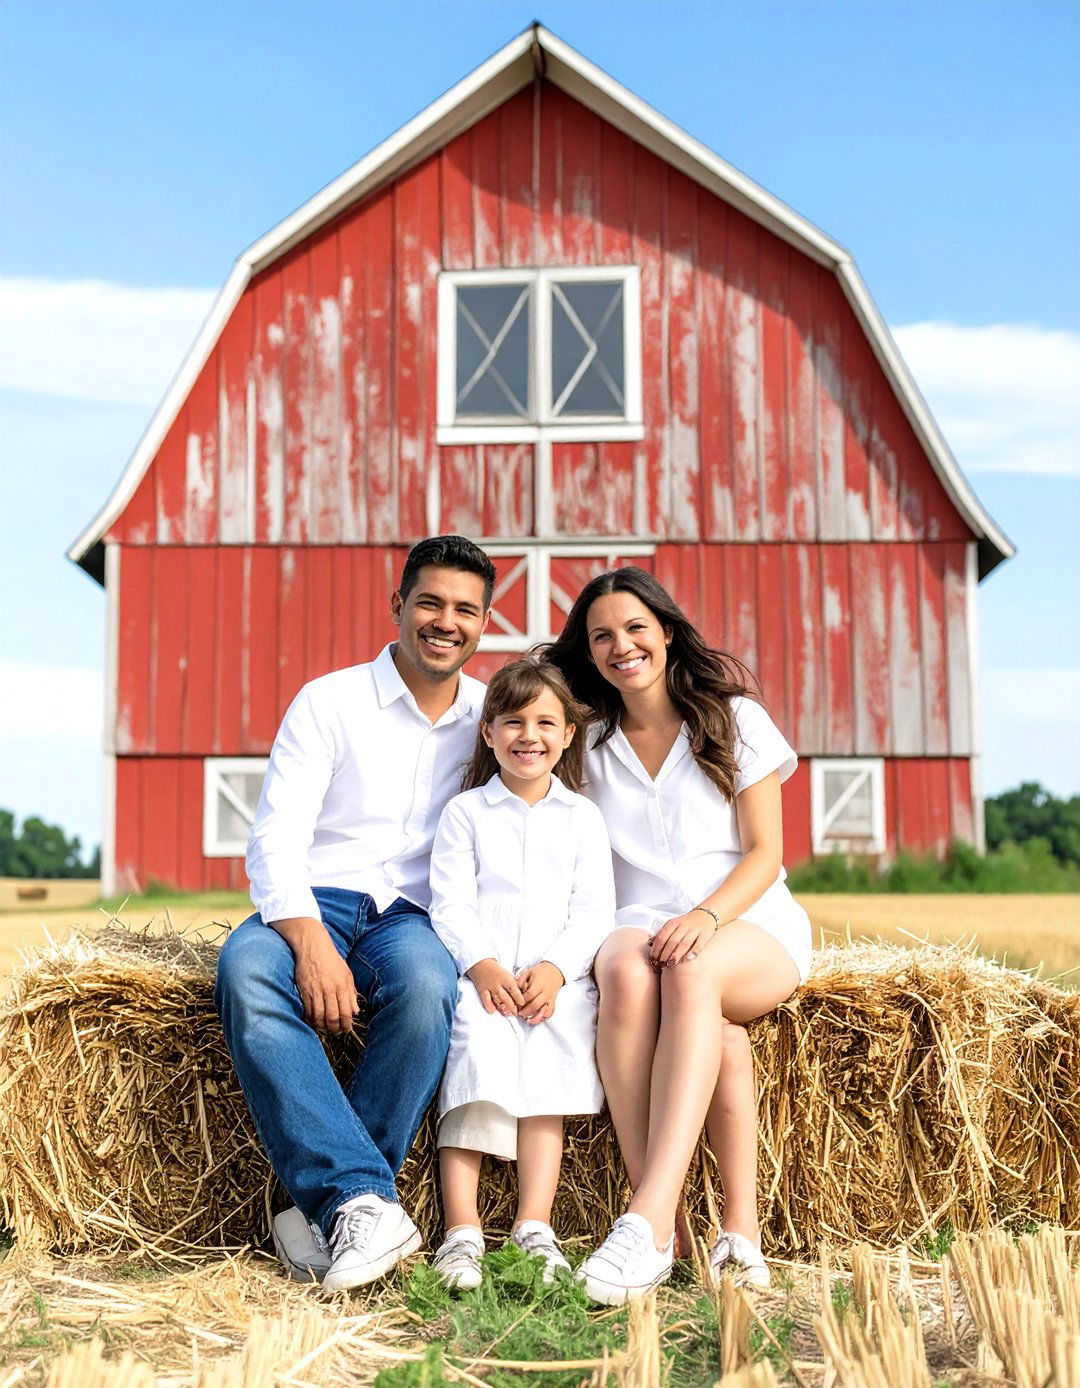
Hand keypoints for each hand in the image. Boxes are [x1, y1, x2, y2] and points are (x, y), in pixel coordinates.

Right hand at [272, 916, 358, 1034]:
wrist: (314, 947)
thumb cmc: (332, 960)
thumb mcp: (347, 974)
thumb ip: (351, 993)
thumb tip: (356, 1011)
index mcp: (343, 985)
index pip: (346, 1012)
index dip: (346, 1025)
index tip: (346, 1030)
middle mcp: (330, 989)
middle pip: (333, 1017)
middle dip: (335, 1029)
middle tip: (335, 1033)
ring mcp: (317, 990)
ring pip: (320, 1016)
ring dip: (322, 1026)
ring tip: (325, 1029)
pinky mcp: (305, 990)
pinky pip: (308, 1010)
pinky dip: (311, 1019)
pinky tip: (314, 1021)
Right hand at [467, 958, 525, 1015]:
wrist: (482, 964)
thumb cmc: (497, 971)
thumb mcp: (508, 975)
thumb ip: (515, 984)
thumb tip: (524, 993)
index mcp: (507, 979)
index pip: (515, 991)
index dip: (520, 999)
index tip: (523, 1004)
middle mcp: (498, 984)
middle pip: (507, 998)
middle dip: (512, 1007)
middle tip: (517, 1013)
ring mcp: (490, 988)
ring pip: (497, 1000)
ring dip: (502, 1008)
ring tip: (507, 1013)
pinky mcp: (482, 991)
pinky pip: (486, 1000)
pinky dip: (489, 1006)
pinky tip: (493, 1011)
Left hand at [515, 961, 564, 1023]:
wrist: (555, 971)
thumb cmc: (540, 972)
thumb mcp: (529, 972)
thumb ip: (521, 980)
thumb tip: (515, 989)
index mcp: (539, 984)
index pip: (530, 994)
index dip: (522, 1001)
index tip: (516, 1003)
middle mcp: (546, 992)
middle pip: (536, 1004)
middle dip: (527, 1011)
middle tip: (520, 1013)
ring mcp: (550, 997)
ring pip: (544, 1010)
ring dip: (536, 1017)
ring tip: (528, 1021)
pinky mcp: (553, 1001)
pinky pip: (551, 1011)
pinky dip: (545, 1017)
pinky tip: (539, 1020)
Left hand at [649, 910, 719, 968]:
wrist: (706, 914)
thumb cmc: (686, 923)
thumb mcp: (672, 925)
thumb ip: (661, 934)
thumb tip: (649, 943)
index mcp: (673, 923)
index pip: (662, 937)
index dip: (656, 949)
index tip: (653, 960)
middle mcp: (683, 925)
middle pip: (672, 941)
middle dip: (665, 954)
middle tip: (660, 965)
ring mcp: (695, 929)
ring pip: (684, 943)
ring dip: (676, 955)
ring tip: (671, 965)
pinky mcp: (706, 933)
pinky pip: (699, 943)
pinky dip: (694, 951)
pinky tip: (688, 959)